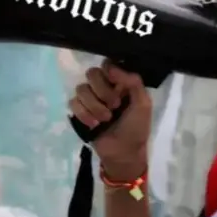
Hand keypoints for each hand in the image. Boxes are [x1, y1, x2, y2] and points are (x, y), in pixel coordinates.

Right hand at [69, 60, 150, 178]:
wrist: (124, 152)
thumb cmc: (136, 127)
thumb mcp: (143, 103)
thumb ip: (132, 81)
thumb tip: (110, 67)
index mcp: (120, 82)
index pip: (107, 64)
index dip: (109, 73)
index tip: (115, 84)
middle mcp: (103, 87)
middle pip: (92, 73)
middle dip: (102, 91)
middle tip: (114, 106)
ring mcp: (90, 99)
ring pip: (81, 89)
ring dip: (94, 106)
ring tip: (105, 120)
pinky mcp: (79, 112)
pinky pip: (73, 103)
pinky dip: (84, 114)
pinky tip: (94, 125)